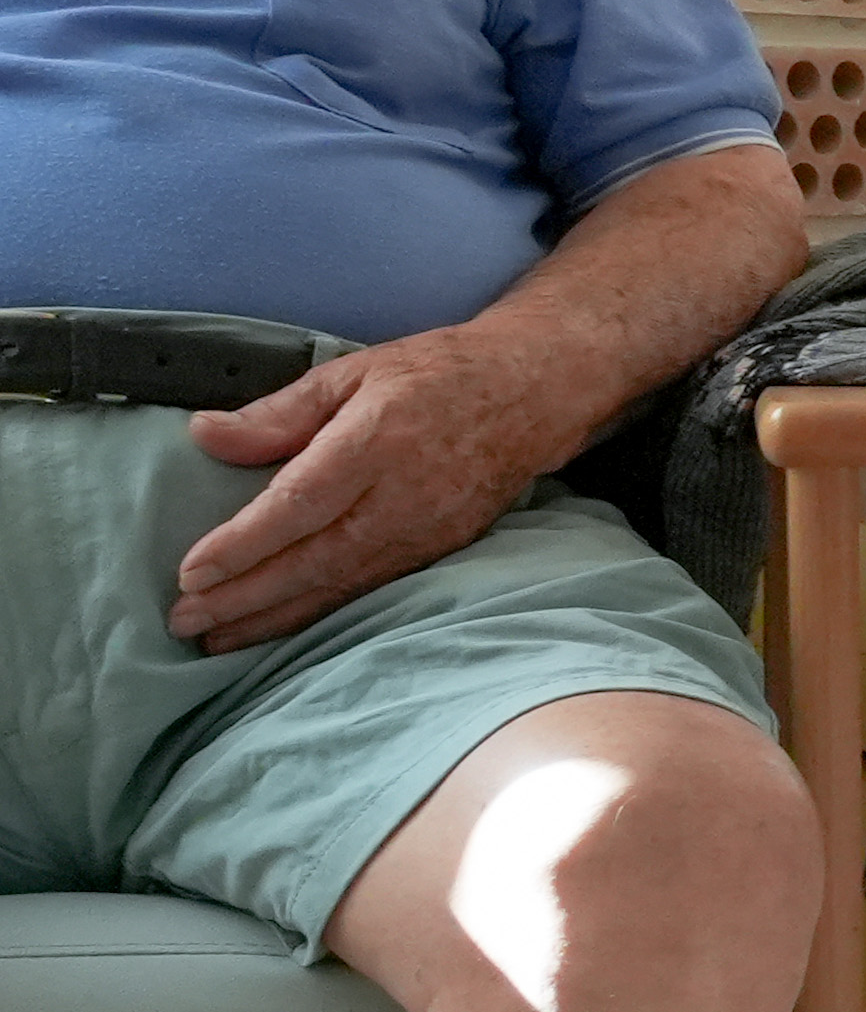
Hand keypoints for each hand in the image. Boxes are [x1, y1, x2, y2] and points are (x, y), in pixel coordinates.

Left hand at [173, 331, 566, 650]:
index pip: (298, 504)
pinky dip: (322, 614)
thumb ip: (278, 412)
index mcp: (376, 441)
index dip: (242, 544)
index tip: (190, 572)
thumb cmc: (437, 375)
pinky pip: (372, 589)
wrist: (533, 394)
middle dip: (244, 597)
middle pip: (313, 559)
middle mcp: (403, 496)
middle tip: (185, 621)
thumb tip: (204, 434)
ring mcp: (427, 530)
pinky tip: (283, 626)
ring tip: (219, 638)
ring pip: (341, 586)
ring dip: (275, 617)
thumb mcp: (352, 373)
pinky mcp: (441, 549)